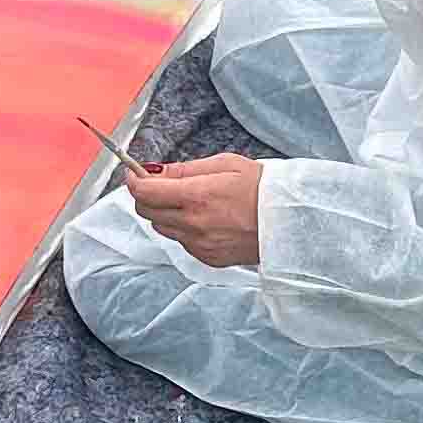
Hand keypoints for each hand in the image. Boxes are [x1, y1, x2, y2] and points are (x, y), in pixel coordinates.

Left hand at [122, 152, 264, 267]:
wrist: (288, 222)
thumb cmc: (260, 188)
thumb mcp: (223, 165)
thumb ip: (184, 170)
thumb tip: (153, 171)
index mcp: (196, 197)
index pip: (144, 192)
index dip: (133, 180)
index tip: (134, 172)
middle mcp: (193, 224)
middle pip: (146, 212)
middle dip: (147, 196)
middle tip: (161, 185)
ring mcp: (199, 244)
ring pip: (162, 228)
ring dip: (165, 213)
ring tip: (190, 202)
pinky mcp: (208, 258)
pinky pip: (182, 242)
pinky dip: (183, 229)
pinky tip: (205, 219)